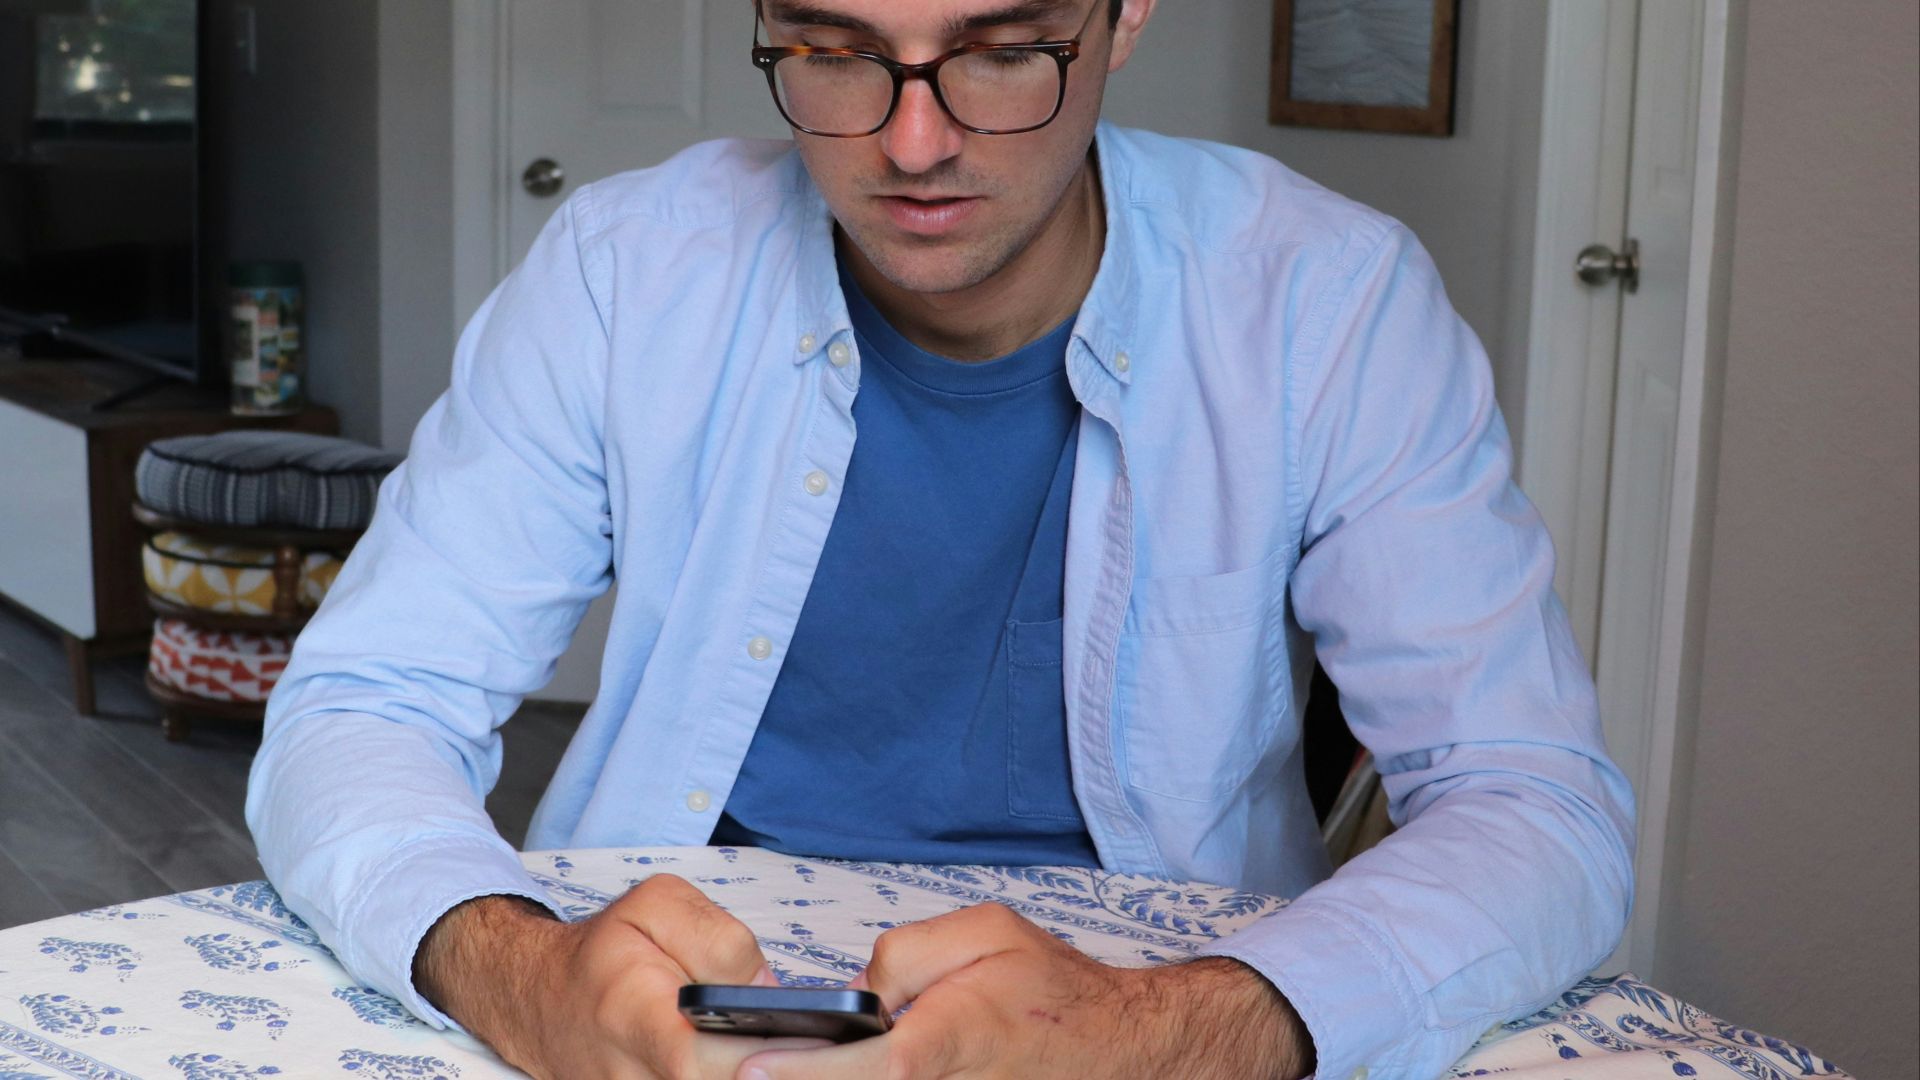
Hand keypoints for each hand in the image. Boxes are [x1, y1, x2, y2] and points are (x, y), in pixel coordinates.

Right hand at [412, 875, 827, 1078]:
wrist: (541, 998)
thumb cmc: (606, 949)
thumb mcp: (658, 906)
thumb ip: (720, 941)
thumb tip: (768, 994)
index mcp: (631, 1011)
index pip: (697, 1059)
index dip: (759, 1056)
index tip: (814, 1037)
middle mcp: (630, 1074)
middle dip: (780, 1064)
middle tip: (829, 1040)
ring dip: (765, 1067)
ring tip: (803, 1044)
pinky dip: (741, 1069)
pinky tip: (769, 1056)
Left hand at [739, 902, 1312, 1078]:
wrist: (1119, 1048)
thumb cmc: (1055, 989)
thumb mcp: (984, 932)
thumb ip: (905, 953)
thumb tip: (857, 992)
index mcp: (936, 1046)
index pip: (848, 1067)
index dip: (792, 1070)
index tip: (744, 1066)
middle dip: (805, 1072)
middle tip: (750, 1060)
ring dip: (839, 1073)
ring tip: (796, 1058)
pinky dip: (867, 1076)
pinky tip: (846, 1063)